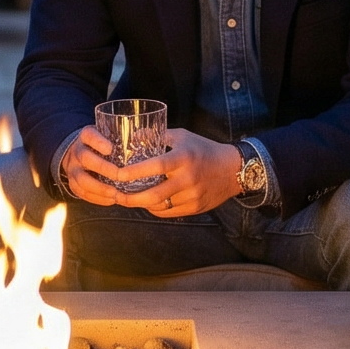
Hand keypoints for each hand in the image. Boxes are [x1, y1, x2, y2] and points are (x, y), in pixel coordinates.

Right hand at [61, 125, 128, 206]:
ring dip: (99, 188)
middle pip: (85, 158)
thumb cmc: (103, 145)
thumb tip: (144, 137)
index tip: (110, 149)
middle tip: (119, 176)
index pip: (89, 135)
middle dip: (103, 168)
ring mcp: (72, 168)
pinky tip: (110, 200)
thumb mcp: (109, 136)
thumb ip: (123, 138)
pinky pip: (81, 193)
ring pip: (81, 179)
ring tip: (115, 194)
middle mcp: (77, 150)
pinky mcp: (72, 182)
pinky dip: (96, 198)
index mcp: (86, 136)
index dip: (98, 142)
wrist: (79, 155)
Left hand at [106, 128, 248, 217]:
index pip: (155, 166)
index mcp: (183, 158)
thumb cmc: (204, 149)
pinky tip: (146, 203)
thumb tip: (133, 136)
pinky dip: (154, 209)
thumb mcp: (183, 136)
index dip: (134, 172)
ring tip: (127, 199)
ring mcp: (192, 196)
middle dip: (131, 198)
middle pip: (154, 195)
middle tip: (116, 196)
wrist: (233, 169)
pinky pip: (168, 213)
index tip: (117, 175)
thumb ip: (158, 136)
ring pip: (160, 206)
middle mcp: (188, 178)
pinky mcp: (195, 208)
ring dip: (141, 204)